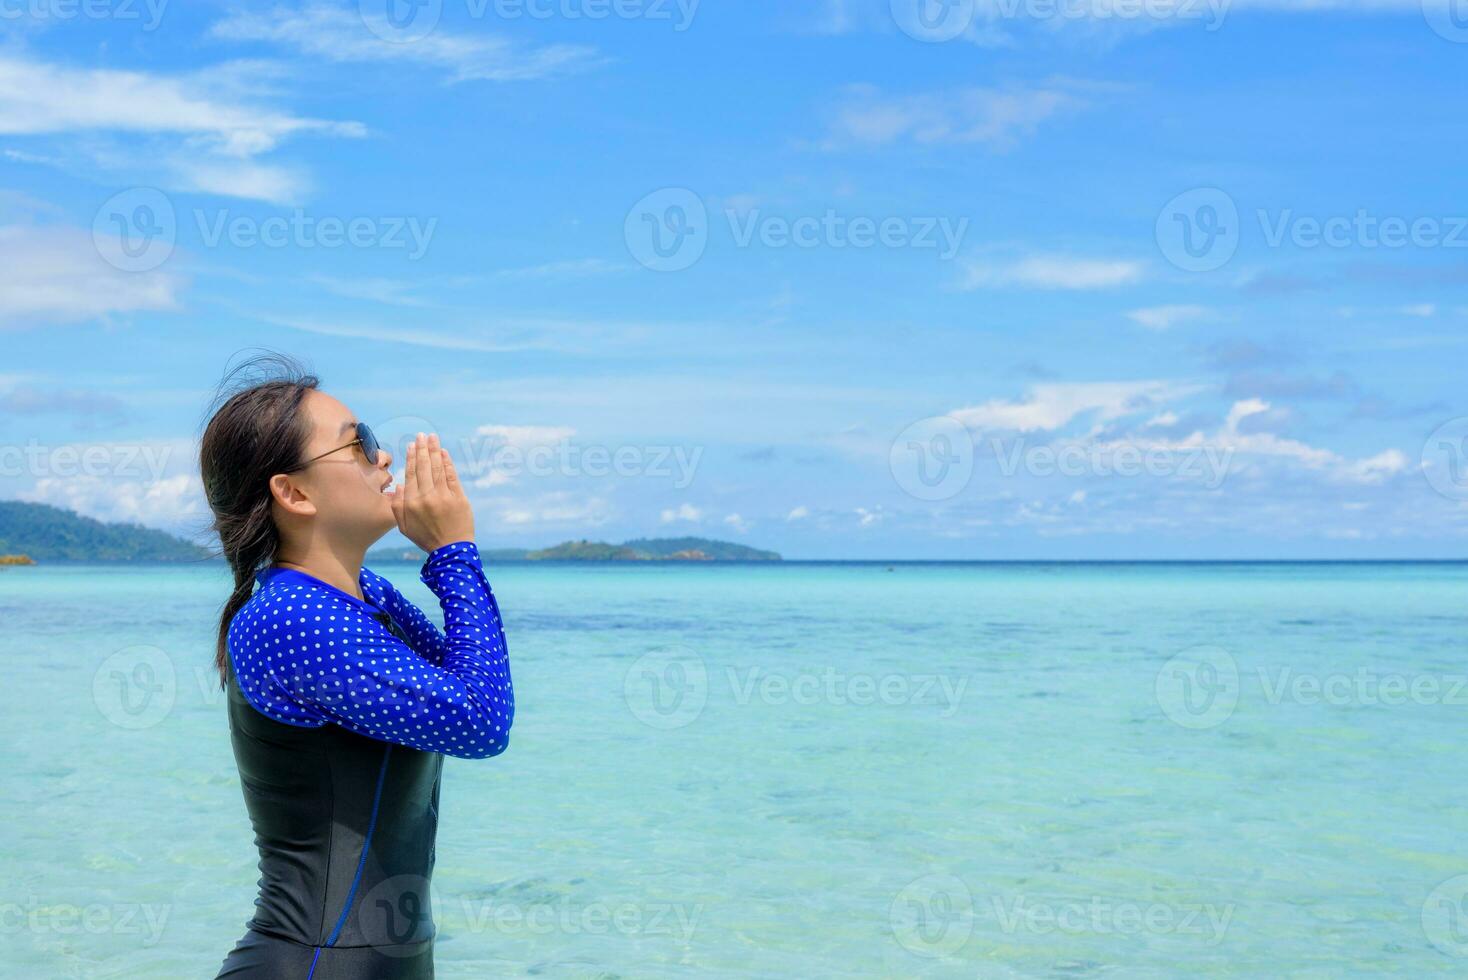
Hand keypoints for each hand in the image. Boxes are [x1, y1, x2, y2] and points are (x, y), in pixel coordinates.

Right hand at [389, 433, 475, 553]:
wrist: (451, 551)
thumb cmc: (426, 538)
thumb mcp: (404, 527)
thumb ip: (397, 506)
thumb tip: (398, 485)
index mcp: (411, 503)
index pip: (411, 474)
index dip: (412, 458)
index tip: (412, 446)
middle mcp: (426, 497)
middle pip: (424, 467)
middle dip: (422, 449)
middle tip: (422, 435)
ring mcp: (444, 496)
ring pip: (437, 468)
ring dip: (434, 451)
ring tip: (432, 438)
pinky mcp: (458, 498)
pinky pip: (452, 476)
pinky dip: (447, 463)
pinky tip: (444, 453)